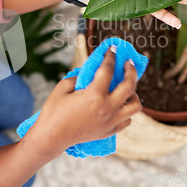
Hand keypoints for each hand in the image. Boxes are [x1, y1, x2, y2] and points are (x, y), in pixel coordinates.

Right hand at [22, 50, 140, 156]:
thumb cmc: (53, 112)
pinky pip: (127, 120)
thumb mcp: (62, 88)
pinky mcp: (108, 132)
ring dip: (133, 93)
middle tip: (128, 63)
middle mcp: (107, 108)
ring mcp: (110, 121)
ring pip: (135, 106)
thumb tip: (88, 73)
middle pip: (129, 86)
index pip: (107, 71)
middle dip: (131, 70)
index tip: (112, 49)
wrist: (51, 137)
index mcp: (94, 95)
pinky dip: (126, 111)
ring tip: (126, 87)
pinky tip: (119, 105)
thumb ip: (77, 77)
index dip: (110, 57)